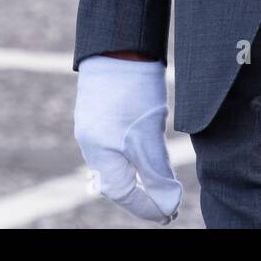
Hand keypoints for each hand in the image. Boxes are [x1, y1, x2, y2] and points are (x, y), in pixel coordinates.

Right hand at [74, 55, 181, 222]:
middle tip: (167, 205)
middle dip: (142, 196)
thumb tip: (167, 205)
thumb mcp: (149, 136)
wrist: (118, 46)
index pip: (124, 194)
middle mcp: (91, 143)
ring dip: (138, 177)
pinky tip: (146, 156)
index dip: (147, 207)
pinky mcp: (99, 113)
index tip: (170, 214)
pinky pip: (114, 147)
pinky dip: (131, 158)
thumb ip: (157, 173)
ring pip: (116, 164)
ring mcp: (93, 127)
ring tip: (160, 185)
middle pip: (116, 182)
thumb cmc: (133, 90)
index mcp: (100, 153)